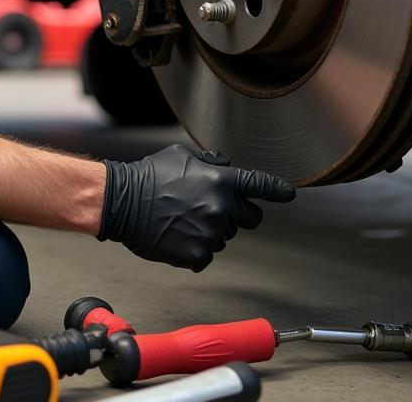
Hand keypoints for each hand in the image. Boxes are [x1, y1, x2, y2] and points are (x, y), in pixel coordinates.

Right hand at [97, 144, 294, 271]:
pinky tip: (176, 234)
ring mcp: (211, 234)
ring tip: (182, 218)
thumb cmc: (150, 175)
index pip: (260, 185)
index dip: (277, 190)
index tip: (289, 193)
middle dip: (238, 213)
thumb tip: (224, 169)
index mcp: (221, 181)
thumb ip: (209, 163)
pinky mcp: (198, 256)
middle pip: (250, 218)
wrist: (122, 202)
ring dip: (211, 229)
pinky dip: (195, 248)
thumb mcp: (181, 155)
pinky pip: (206, 254)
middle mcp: (221, 208)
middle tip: (210, 208)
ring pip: (225, 237)